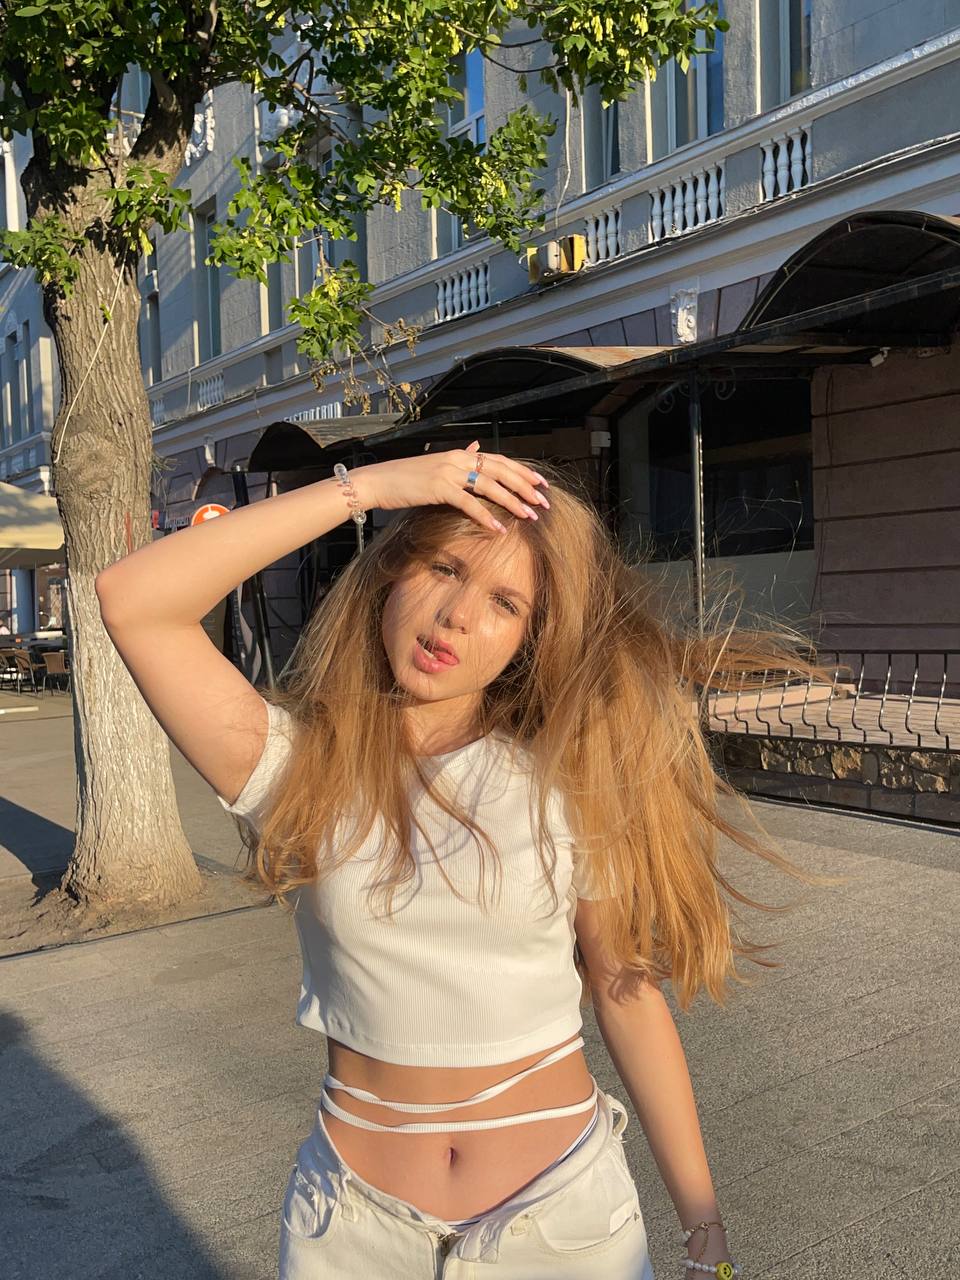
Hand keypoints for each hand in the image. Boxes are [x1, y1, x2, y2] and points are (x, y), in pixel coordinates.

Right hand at [350, 441, 549, 533]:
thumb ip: (460, 457)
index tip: (542, 484)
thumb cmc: (406, 477)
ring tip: (530, 516)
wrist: (377, 481)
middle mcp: (458, 459)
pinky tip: (499, 529)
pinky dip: (486, 516)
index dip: (523, 471)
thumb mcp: (436, 464)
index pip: (500, 460)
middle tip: (544, 502)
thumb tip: (476, 447)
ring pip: (490, 486)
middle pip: (501, 471)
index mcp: (460, 454)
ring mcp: (449, 473)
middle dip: (526, 487)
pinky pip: (469, 504)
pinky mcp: (439, 488)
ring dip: (513, 502)